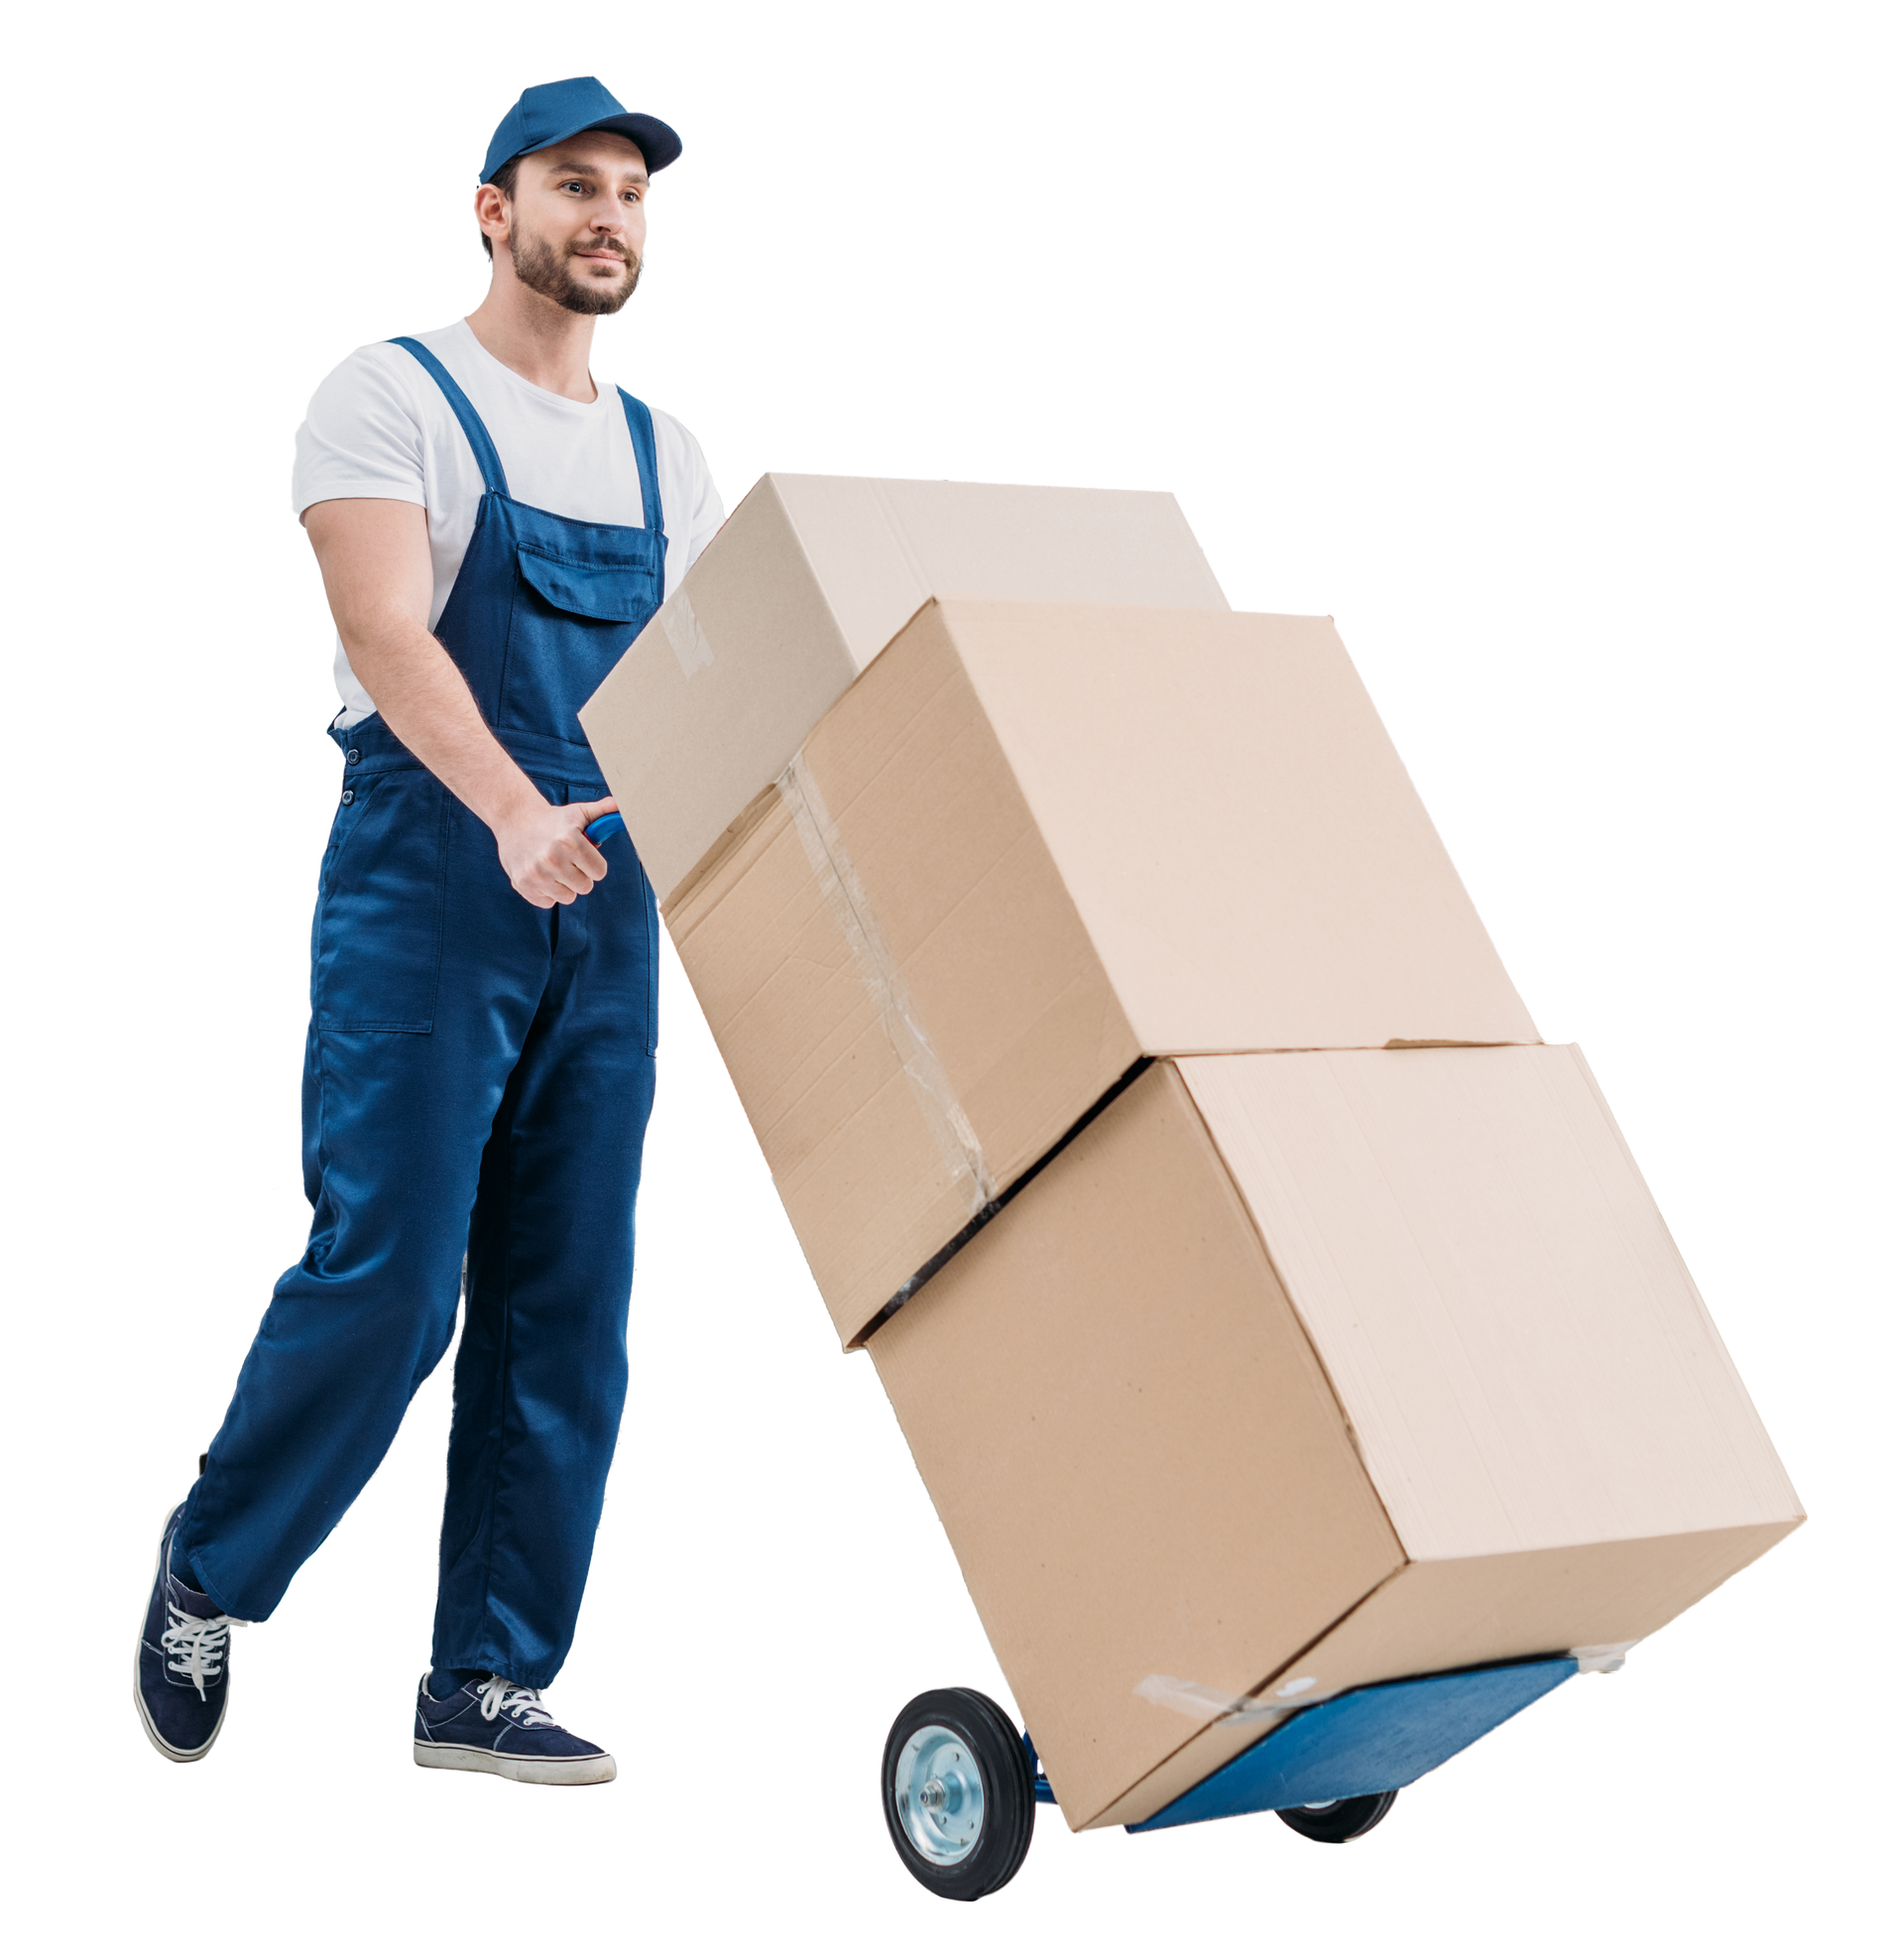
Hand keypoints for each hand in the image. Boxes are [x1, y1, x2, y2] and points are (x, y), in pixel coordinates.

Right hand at [493, 793, 618, 908]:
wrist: (514, 819)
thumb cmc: (553, 820)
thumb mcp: (579, 813)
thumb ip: (604, 812)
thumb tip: (623, 806)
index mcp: (569, 841)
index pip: (599, 872)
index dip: (594, 865)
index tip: (585, 856)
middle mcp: (552, 859)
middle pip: (585, 887)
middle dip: (580, 875)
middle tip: (567, 860)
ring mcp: (536, 874)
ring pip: (567, 897)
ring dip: (564, 885)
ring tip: (553, 867)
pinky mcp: (522, 885)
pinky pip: (548, 902)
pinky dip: (546, 892)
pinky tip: (541, 874)